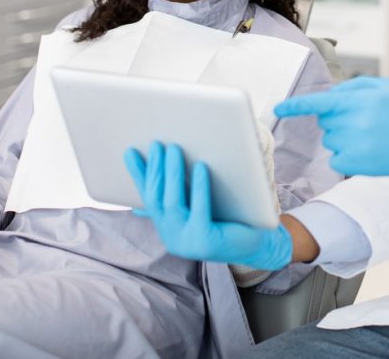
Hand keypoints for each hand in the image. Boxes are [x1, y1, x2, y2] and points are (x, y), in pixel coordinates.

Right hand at [124, 142, 291, 269]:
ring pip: (173, 203)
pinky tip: (201, 166)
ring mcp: (187, 242)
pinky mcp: (206, 241)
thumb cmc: (230, 219)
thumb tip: (163, 168)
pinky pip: (200, 210)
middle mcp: (172, 237)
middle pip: (157, 198)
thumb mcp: (200, 206)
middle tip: (156, 144)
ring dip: (172, 173)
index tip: (129, 152)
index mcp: (167, 228)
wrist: (260, 244)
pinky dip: (199, 187)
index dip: (138, 175)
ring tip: (174, 148)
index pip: (147, 198)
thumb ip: (181, 194)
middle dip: (155, 169)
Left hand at [274, 76, 388, 175]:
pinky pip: (337, 160)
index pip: (319, 102)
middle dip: (338, 117)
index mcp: (360, 100)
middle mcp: (355, 122)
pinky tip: (371, 151)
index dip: (295, 106)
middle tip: (367, 119)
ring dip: (346, 137)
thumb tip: (331, 95)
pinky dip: (348, 156)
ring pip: (332, 140)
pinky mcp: (359, 166)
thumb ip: (356, 87)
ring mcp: (356, 146)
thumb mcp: (388, 86)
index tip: (277, 109)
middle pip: (326, 121)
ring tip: (376, 136)